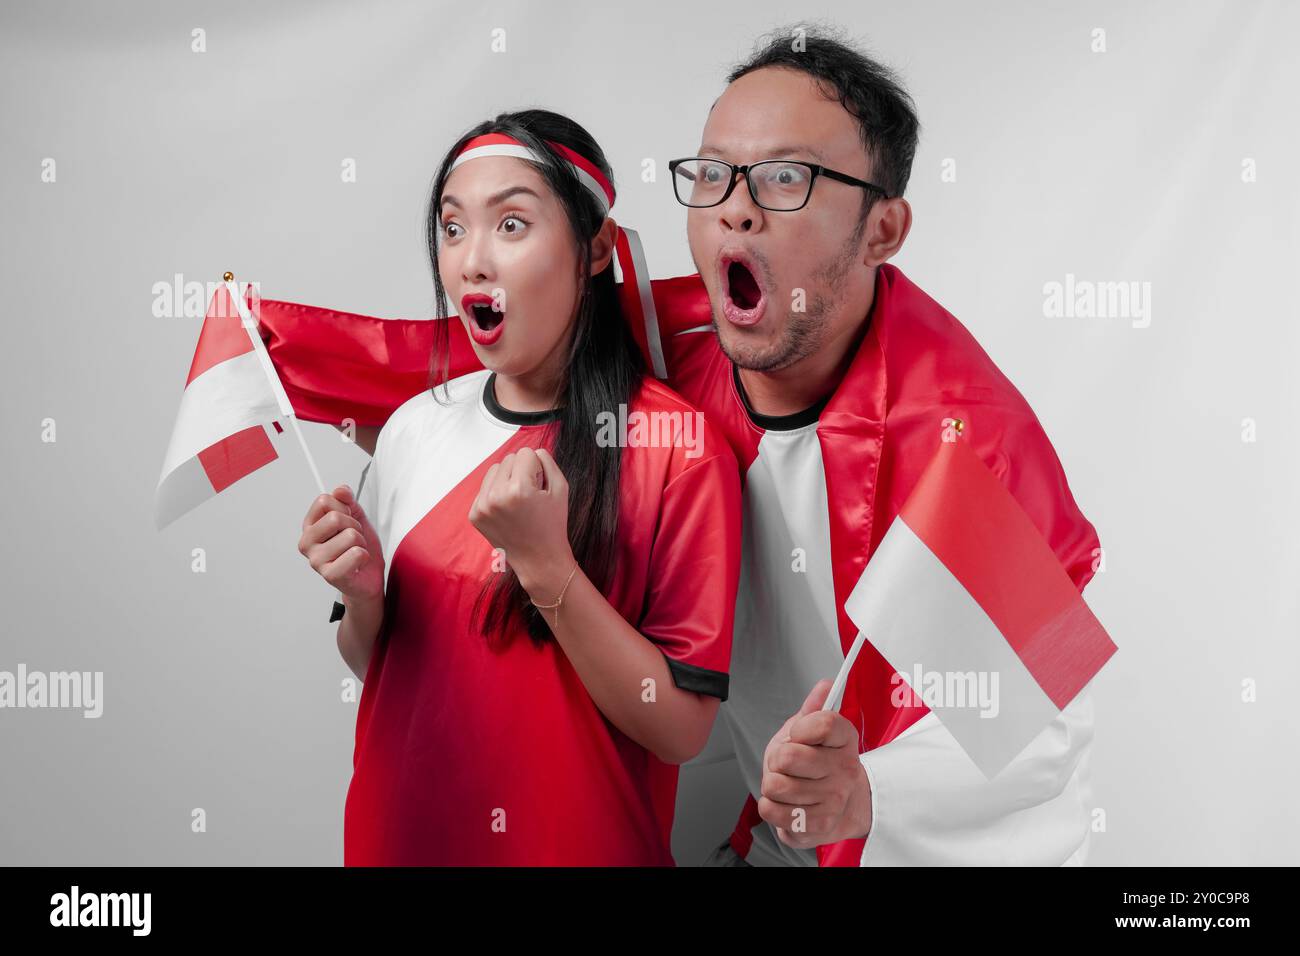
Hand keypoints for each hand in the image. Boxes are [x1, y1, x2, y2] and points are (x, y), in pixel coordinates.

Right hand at [298, 483, 384, 602]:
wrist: (368, 577)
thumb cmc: (358, 547)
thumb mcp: (355, 518)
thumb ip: (347, 501)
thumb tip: (340, 490)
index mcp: (310, 526)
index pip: (324, 500)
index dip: (344, 508)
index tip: (348, 521)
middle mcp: (307, 543)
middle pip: (335, 517)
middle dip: (355, 526)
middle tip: (354, 540)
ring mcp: (316, 561)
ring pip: (350, 535)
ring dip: (361, 543)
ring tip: (355, 552)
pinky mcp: (330, 575)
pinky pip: (356, 554)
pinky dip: (364, 556)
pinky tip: (357, 564)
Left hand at [467, 447, 572, 594]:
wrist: (539, 560)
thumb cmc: (552, 527)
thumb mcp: (561, 489)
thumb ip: (548, 462)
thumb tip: (533, 452)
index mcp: (519, 489)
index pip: (526, 453)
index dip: (538, 467)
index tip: (540, 486)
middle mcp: (496, 496)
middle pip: (509, 459)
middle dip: (521, 471)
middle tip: (531, 495)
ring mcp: (482, 506)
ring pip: (494, 470)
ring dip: (507, 479)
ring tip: (518, 500)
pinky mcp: (474, 514)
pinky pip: (485, 487)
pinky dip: (496, 493)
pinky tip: (508, 510)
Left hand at [757, 679, 872, 849]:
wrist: (844, 807)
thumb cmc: (820, 766)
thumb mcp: (814, 732)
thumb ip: (814, 709)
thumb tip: (825, 685)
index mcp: (845, 740)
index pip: (823, 723)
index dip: (800, 728)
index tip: (798, 735)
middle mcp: (844, 770)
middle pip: (788, 756)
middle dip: (776, 760)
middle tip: (786, 766)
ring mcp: (833, 800)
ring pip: (774, 785)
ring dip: (771, 785)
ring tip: (786, 786)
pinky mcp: (818, 826)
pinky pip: (771, 810)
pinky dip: (770, 807)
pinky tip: (786, 805)